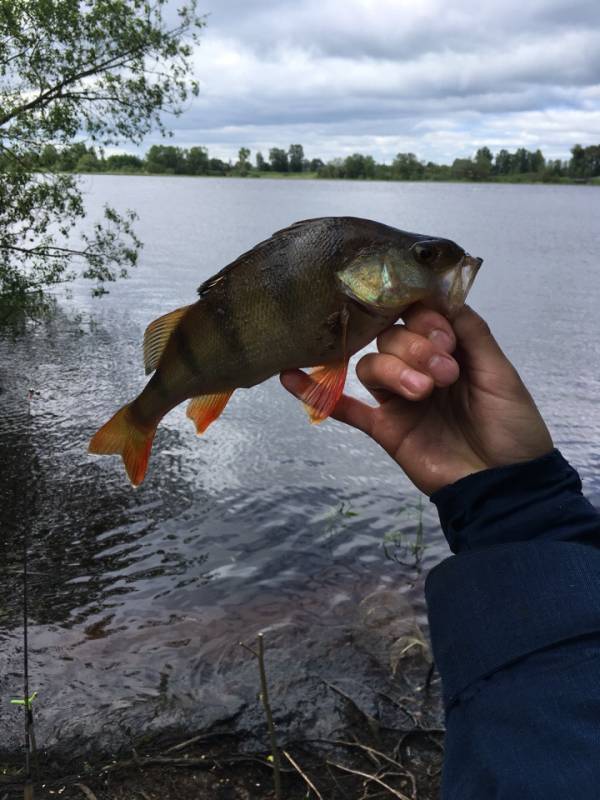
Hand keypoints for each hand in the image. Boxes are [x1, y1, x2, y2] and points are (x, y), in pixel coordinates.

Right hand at [280, 304, 553, 495]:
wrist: (504, 484)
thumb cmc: (510, 426)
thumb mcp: (499, 373)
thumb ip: (471, 333)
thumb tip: (440, 295)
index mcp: (447, 351)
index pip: (417, 316)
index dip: (422, 319)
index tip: (442, 337)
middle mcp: (417, 368)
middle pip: (390, 338)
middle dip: (414, 348)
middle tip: (444, 374)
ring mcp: (397, 399)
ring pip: (370, 365)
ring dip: (392, 370)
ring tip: (422, 391)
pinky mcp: (383, 428)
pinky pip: (344, 408)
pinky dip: (316, 393)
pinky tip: (291, 376)